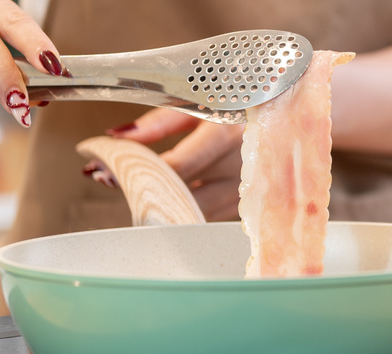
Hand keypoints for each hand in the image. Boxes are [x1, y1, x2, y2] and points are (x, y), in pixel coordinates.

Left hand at [110, 108, 244, 220]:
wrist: (288, 112)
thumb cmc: (240, 100)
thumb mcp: (201, 100)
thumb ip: (159, 121)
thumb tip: (118, 137)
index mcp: (228, 133)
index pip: (175, 166)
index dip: (136, 170)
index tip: (103, 168)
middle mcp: (242, 166)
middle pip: (181, 194)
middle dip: (140, 189)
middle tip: (105, 178)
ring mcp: (249, 191)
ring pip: (193, 211)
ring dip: (158, 203)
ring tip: (127, 186)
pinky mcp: (250, 205)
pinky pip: (208, 215)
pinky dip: (181, 208)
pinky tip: (162, 197)